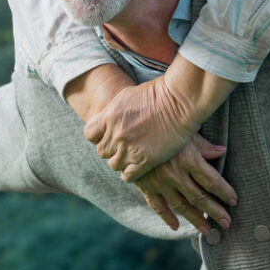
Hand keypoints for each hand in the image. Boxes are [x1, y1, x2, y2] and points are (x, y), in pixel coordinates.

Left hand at [83, 76, 199, 181]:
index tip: (108, 135)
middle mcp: (116, 134)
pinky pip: (128, 176)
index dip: (98, 136)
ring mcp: (129, 148)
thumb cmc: (158, 93)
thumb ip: (114, 111)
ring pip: (113, 165)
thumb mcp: (127, 95)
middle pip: (102, 151)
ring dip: (121, 161)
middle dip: (111, 149)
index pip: (89, 134)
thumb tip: (108, 119)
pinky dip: (131, 173)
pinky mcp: (144, 161)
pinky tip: (139, 166)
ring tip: (132, 156)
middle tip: (123, 146)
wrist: (180, 100)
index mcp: (109, 116)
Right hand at [134, 134, 234, 234]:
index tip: (234, 201)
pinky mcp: (146, 186)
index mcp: (189, 159)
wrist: (131, 131)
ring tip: (207, 231)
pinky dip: (167, 217)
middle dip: (215, 211)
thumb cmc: (163, 127)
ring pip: (182, 206)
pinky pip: (158, 206)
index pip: (212, 181)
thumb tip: (223, 151)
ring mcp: (160, 183)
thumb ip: (204, 145)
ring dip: (196, 219)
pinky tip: (176, 226)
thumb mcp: (185, 132)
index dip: (225, 192)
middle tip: (227, 223)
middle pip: (200, 197)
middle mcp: (176, 174)